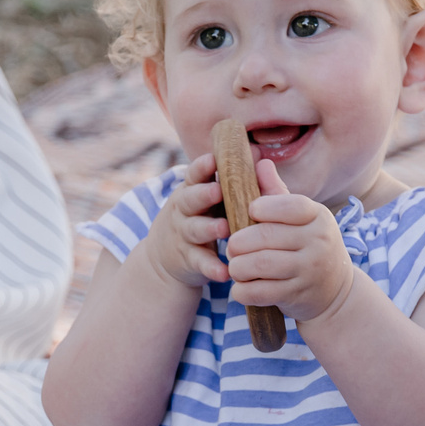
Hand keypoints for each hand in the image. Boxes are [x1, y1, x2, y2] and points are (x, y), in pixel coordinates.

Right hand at [137, 154, 229, 290]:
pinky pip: (200, 262)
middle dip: (203, 194)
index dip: (201, 167)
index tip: (212, 159)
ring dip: (208, 228)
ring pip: (194, 229)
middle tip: (218, 190)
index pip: (194, 174)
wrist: (167, 256)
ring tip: (224, 228)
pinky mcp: (188, 259)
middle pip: (190, 199)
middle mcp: (184, 210)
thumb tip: (258, 153)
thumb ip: (234, 178)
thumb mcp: (211, 198)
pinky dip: (211, 267)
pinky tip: (224, 272)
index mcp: (192, 190)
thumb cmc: (202, 217)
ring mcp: (184, 235)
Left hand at [225, 159, 357, 321]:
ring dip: (238, 266)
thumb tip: (259, 161)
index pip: (291, 205)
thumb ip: (277, 193)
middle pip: (266, 236)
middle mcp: (318, 242)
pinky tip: (240, 287)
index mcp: (318, 217)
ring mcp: (310, 270)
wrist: (336, 291)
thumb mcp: (302, 220)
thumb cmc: (310, 247)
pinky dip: (243, 291)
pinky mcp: (298, 295)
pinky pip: (261, 292)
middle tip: (232, 246)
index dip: (266, 207)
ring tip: (235, 266)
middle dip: (239, 242)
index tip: (251, 211)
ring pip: (260, 265)